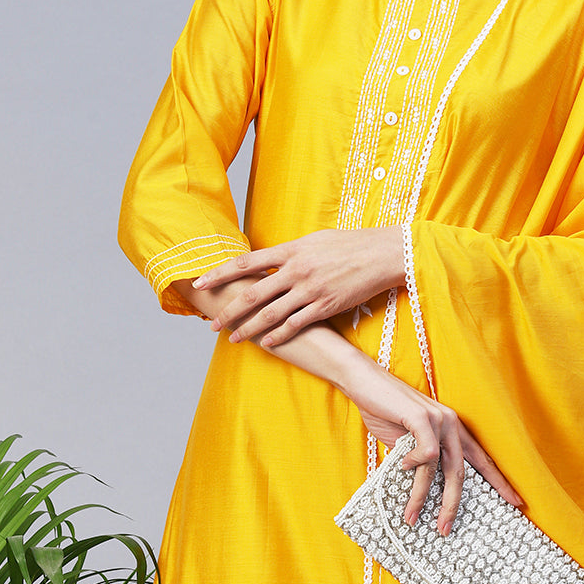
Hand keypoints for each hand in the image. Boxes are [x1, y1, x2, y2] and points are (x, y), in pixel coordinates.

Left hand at [194, 228, 405, 345]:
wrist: (381, 254)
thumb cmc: (349, 245)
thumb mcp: (315, 240)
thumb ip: (290, 252)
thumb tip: (271, 260)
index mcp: (290, 250)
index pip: (246, 262)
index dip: (220, 273)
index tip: (201, 282)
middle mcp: (296, 270)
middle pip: (252, 293)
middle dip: (228, 310)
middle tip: (211, 323)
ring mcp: (310, 290)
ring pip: (270, 314)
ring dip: (248, 328)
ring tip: (233, 338)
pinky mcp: (325, 306)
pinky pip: (295, 325)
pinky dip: (278, 335)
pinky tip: (266, 342)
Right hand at [340, 358, 523, 535]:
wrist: (363, 380)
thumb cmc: (384, 411)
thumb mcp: (407, 441)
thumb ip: (421, 459)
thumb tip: (424, 487)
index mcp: (453, 429)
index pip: (481, 460)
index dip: (499, 482)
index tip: (517, 503)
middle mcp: (452, 424)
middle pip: (461, 473)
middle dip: (453, 504)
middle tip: (446, 529)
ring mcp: (439, 420)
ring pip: (439, 469)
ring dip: (422, 497)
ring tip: (412, 518)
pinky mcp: (423, 418)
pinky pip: (427, 453)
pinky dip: (414, 464)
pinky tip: (402, 466)